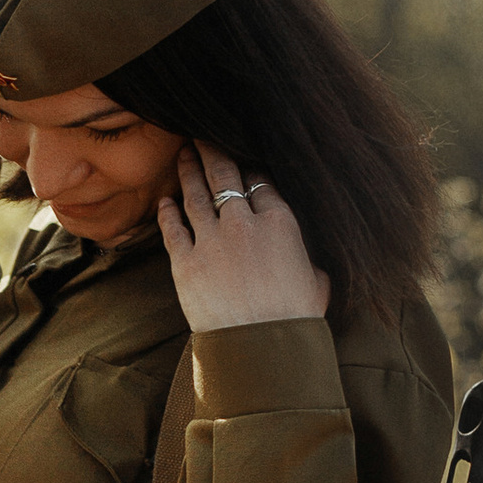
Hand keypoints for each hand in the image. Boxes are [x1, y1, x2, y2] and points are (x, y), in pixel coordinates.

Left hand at [157, 140, 329, 331]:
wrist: (261, 348)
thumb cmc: (295, 319)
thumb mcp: (317, 281)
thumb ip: (308, 260)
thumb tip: (310, 260)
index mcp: (280, 223)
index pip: (261, 181)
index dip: (248, 167)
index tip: (240, 158)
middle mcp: (244, 224)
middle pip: (225, 176)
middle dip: (213, 150)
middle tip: (202, 134)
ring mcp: (212, 241)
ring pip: (195, 195)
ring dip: (188, 171)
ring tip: (182, 154)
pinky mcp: (185, 263)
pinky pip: (173, 228)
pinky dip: (168, 211)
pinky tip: (165, 200)